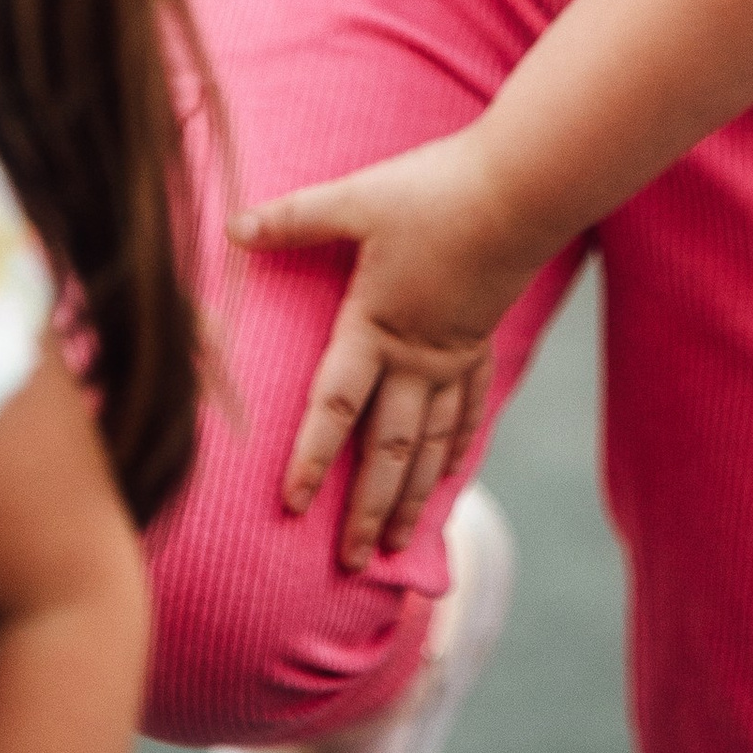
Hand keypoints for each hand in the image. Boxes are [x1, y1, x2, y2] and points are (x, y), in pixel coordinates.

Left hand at [231, 129, 539, 569]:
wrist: (519, 190)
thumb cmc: (433, 192)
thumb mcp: (355, 199)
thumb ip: (294, 219)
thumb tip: (232, 226)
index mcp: (377, 327)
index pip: (336, 406)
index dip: (312, 456)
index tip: (292, 504)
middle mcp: (416, 356)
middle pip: (388, 447)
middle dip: (366, 507)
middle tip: (351, 562)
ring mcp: (454, 356)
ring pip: (430, 444)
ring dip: (411, 496)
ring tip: (394, 544)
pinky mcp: (481, 343)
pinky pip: (468, 412)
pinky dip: (456, 450)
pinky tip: (449, 477)